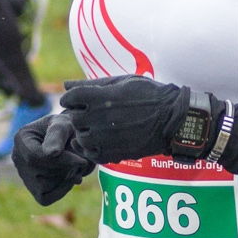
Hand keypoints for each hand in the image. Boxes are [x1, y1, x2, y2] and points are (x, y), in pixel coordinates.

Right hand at [12, 113, 95, 205]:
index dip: (60, 161)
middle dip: (66, 168)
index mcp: (21, 138)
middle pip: (42, 172)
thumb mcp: (63, 123)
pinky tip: (73, 177)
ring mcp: (24, 175)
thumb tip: (52, 153)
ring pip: (45, 186)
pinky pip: (45, 198)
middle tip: (82, 160)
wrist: (67, 138)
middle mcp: (18, 158)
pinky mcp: (34, 189)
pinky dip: (62, 190)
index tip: (81, 160)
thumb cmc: (65, 128)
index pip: (35, 157)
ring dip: (66, 178)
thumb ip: (58, 134)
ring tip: (77, 165)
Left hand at [58, 75, 193, 164]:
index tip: (80, 100)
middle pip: (73, 119)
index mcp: (99, 97)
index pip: (69, 98)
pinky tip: (103, 141)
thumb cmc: (148, 95)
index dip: (73, 98)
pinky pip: (91, 154)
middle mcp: (98, 118)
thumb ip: (91, 84)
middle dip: (80, 115)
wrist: (171, 118)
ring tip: (100, 128)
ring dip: (86, 133)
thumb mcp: (121, 82)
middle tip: (93, 114)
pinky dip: (93, 149)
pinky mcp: (112, 154)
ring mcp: (104, 138)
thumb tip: (66, 84)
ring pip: (80, 138)